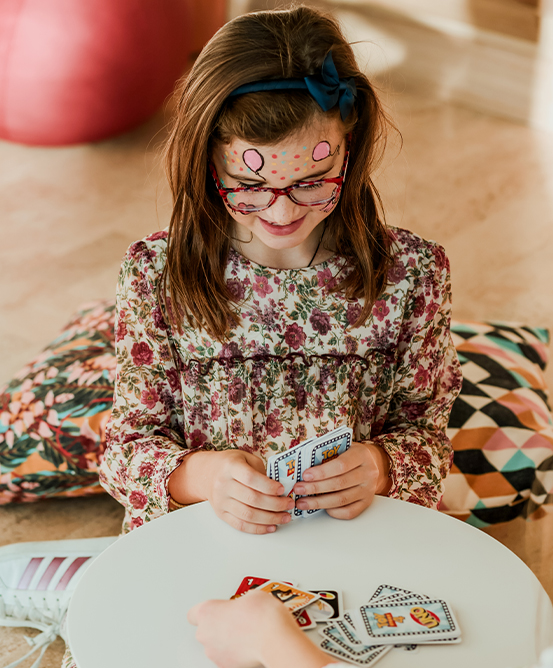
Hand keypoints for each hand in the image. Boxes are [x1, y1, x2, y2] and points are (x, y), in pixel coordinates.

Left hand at [188, 590, 333, 667]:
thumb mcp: (253, 595)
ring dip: (228, 640)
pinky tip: (250, 646)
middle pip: (207, 629)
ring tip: (248, 633)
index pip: (194, 613)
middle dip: (221, 624)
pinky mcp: (227, 667)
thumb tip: (247, 604)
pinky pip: (228, 657)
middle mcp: (206, 634)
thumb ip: (242, 600)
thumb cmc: (263, 617)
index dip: (209, 610)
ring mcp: (215, 653)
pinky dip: (236, 653)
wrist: (274, 640)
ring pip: (217, 645)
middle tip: (239, 618)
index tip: (218, 608)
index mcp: (207, 612)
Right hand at [208, 450, 293, 533]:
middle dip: (275, 504)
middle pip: (252, 499)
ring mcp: (221, 501)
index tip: (282, 489)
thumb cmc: (230, 464)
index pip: (250, 478)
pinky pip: (240, 525)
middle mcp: (223, 485)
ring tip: (284, 517)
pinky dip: (258, 528)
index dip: (268, 486)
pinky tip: (271, 526)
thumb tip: (280, 488)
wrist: (206, 473)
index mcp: (230, 467)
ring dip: (269, 518)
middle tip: (289, 504)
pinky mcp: (221, 514)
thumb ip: (261, 471)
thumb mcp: (246, 458)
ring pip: (248, 515)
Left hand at [292, 441, 390, 519]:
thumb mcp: (342, 447)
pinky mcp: (366, 503)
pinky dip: (333, 511)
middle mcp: (368, 473)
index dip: (322, 472)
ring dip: (319, 502)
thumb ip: (328, 454)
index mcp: (361, 455)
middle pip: (339, 484)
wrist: (372, 463)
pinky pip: (349, 512)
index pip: (341, 465)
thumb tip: (304, 465)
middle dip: (316, 488)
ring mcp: (368, 490)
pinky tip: (320, 508)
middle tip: (299, 489)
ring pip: (342, 499)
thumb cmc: (351, 454)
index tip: (305, 475)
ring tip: (302, 502)